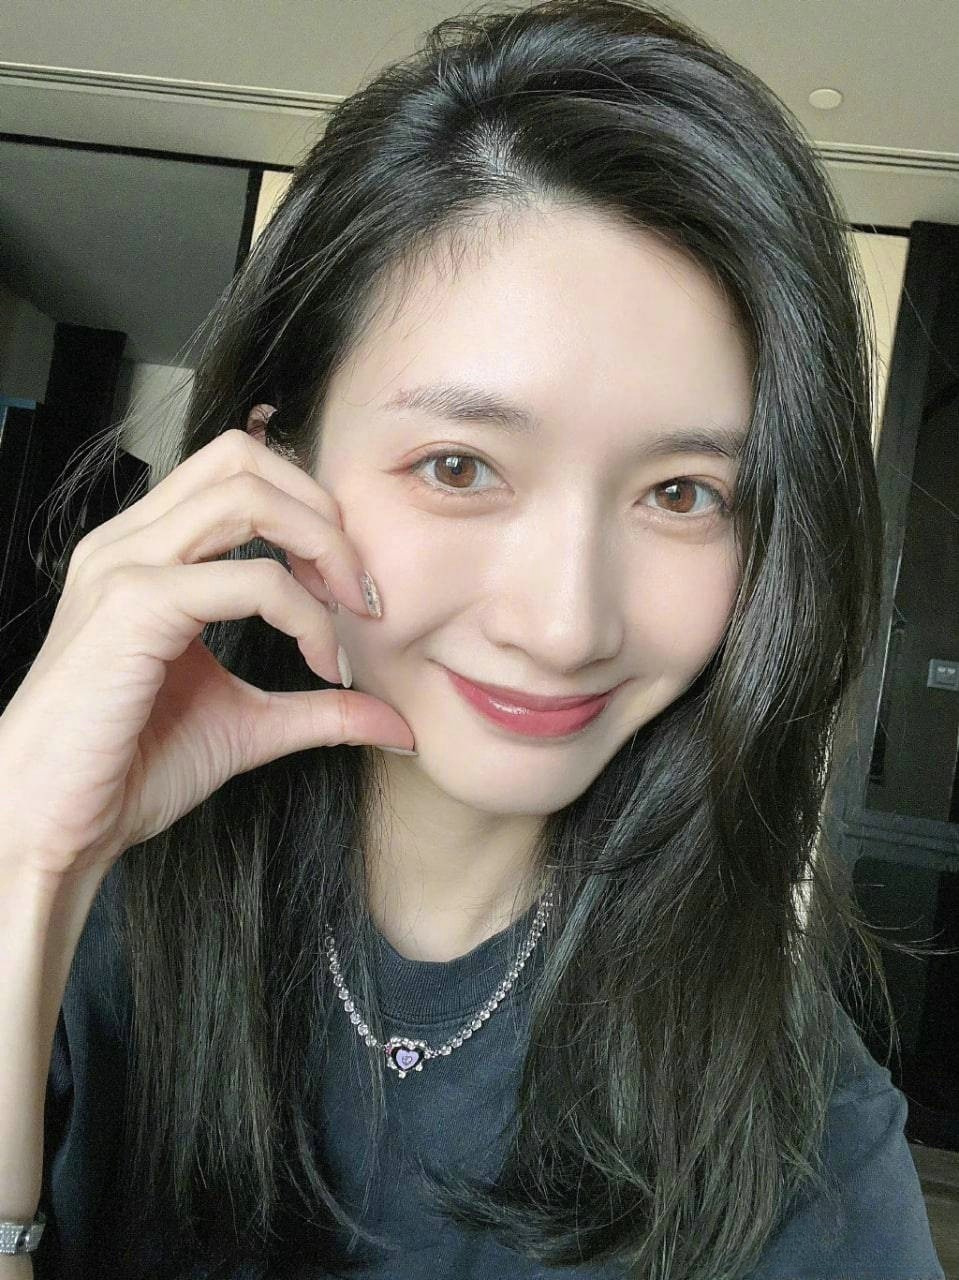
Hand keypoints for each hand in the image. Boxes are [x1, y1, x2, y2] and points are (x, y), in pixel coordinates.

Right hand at [0, 416, 415, 882]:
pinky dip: (304, 614)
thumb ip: (320, 708)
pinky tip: (321, 663)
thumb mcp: (248, 725)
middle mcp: (131, 541)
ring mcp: (126, 566)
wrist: (54, 827)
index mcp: (148, 552)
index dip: (313, 518)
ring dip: (323, 548)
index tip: (354, 595)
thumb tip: (397, 720)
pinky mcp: (133, 606)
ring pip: (248, 495)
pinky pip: (250, 578)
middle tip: (363, 591)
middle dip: (325, 515)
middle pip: (246, 459)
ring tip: (351, 614)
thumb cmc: (127, 769)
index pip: (241, 474)